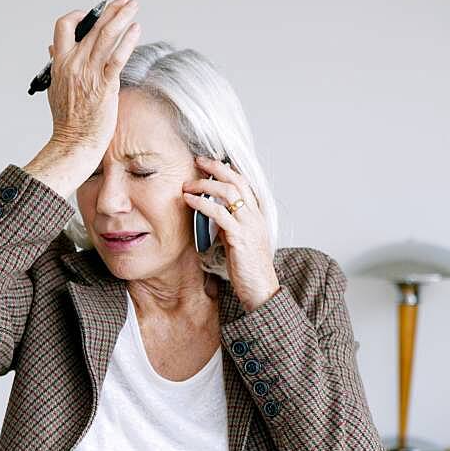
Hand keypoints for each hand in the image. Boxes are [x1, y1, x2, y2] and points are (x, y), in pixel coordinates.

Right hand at [47, 0, 140, 169]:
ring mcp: (89, 74)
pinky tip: (136, 29)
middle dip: (111, 9)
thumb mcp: (55, 87)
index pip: (64, 26)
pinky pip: (117, 57)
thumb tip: (53, 49)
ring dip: (121, 16)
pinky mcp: (105, 86)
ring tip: (133, 5)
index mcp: (60, 62)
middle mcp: (74, 63)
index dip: (78, 16)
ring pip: (106, 35)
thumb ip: (57, 65)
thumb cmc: (67, 121)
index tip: (91, 15)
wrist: (74, 143)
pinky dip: (127, 41)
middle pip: (92, 26)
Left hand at [182, 157, 279, 312]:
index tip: (209, 163)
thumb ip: (228, 227)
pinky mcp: (240, 237)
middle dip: (216, 167)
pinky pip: (220, 213)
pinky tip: (189, 201)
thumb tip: (212, 216)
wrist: (261, 289)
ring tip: (188, 184)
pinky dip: (202, 204)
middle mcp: (254, 216)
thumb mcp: (238, 242)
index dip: (227, 170)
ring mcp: (249, 225)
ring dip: (205, 184)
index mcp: (256, 216)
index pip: (243, 183)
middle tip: (198, 161)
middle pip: (237, 180)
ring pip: (229, 192)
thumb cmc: (249, 270)